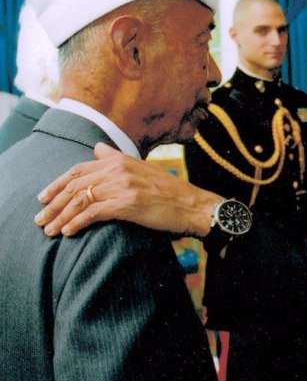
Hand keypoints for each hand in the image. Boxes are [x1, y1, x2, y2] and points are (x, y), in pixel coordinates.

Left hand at [34, 142, 221, 237]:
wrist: (193, 206)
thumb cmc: (169, 192)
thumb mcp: (142, 169)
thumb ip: (117, 159)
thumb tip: (98, 149)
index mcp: (120, 160)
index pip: (79, 169)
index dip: (57, 184)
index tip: (44, 197)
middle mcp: (118, 169)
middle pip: (75, 184)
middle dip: (53, 202)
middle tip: (40, 218)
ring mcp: (123, 186)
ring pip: (81, 199)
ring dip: (61, 216)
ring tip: (49, 229)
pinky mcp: (127, 203)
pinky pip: (94, 212)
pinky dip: (77, 222)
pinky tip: (68, 231)